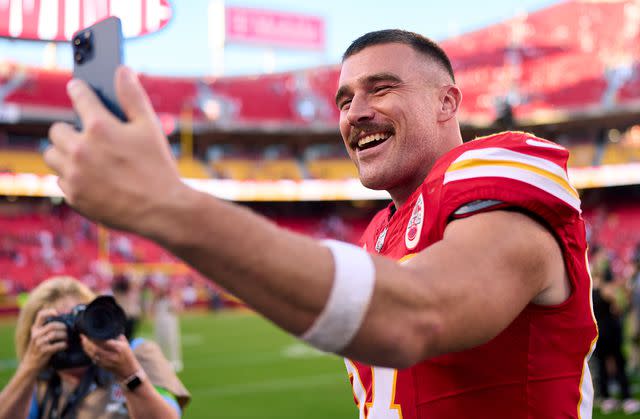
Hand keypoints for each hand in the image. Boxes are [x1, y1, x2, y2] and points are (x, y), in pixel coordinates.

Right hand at [22, 309, 67, 371]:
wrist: (31, 364)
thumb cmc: (39, 348)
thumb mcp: (40, 337)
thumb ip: (48, 329)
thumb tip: (66, 321)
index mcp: (35, 329)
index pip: (41, 315)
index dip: (50, 311)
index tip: (58, 313)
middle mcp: (35, 334)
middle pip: (52, 325)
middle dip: (63, 327)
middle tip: (68, 331)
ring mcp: (39, 343)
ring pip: (55, 334)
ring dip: (64, 336)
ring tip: (67, 338)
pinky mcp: (43, 351)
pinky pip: (58, 345)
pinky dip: (64, 345)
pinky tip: (65, 346)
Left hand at [44, 66, 186, 235]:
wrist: (162, 210)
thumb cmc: (158, 167)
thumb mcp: (150, 127)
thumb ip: (133, 96)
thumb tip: (122, 70)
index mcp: (100, 127)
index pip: (78, 95)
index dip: (79, 90)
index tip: (79, 89)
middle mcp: (81, 149)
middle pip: (56, 130)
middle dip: (70, 130)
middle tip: (88, 137)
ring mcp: (75, 175)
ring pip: (52, 156)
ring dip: (65, 154)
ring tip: (87, 158)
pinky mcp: (74, 196)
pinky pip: (60, 181)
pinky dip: (73, 178)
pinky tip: (94, 179)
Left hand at [80, 334, 140, 380]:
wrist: (128, 371)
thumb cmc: (128, 356)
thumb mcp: (126, 344)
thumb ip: (119, 337)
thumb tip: (111, 330)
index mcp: (118, 348)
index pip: (104, 342)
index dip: (95, 338)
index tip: (90, 332)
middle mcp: (111, 355)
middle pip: (95, 349)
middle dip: (87, 342)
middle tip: (82, 336)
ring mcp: (106, 362)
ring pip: (92, 354)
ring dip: (86, 348)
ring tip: (83, 341)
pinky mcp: (102, 366)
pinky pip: (93, 359)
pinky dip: (89, 353)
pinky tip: (87, 349)